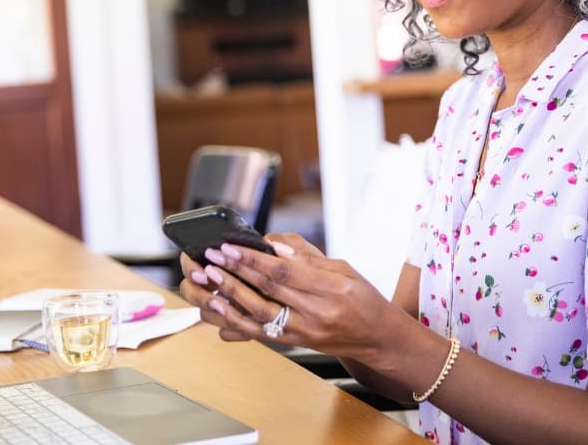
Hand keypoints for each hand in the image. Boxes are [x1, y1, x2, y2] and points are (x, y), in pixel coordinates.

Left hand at [190, 232, 404, 365]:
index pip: (284, 272)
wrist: (377, 338)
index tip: (231, 246)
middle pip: (268, 291)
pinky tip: (219, 309)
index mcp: (330, 290)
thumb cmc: (363, 298)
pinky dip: (236, 320)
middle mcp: (315, 314)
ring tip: (210, 278)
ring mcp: (303, 332)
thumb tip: (274, 244)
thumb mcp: (344, 268)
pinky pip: (260, 332)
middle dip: (236, 271)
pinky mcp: (294, 343)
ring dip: (230, 295)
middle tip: (212, 257)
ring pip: (259, 314)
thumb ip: (308, 257)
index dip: (254, 259)